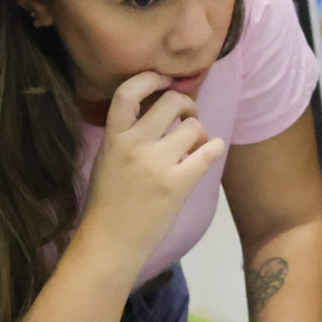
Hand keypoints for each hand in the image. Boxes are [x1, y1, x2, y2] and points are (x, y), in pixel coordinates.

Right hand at [78, 73, 227, 266]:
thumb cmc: (108, 202)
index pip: (128, 92)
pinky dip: (214, 147)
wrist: (110, 242)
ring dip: (200, 133)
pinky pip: (207, 153)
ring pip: (193, 127)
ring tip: (196, 146)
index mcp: (113, 137)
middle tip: (188, 117)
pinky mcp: (177, 185)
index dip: (150, 78)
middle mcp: (134, 145)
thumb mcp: (106, 159)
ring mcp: (156, 164)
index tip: (164, 80)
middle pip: (171, 102)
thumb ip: (126, 135)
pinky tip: (212, 150)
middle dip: (186, 105)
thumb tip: (158, 110)